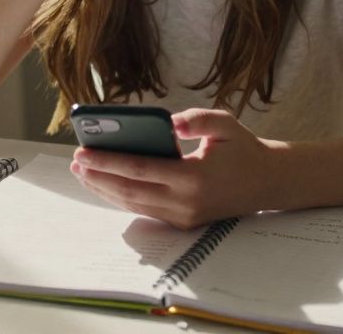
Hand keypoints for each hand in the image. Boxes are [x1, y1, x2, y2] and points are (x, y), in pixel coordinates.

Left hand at [70, 108, 280, 229]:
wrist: (267, 183)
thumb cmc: (243, 149)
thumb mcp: (225, 124)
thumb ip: (197, 119)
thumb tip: (169, 123)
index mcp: (193, 177)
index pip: (140, 170)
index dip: (108, 162)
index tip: (83, 153)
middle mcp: (185, 202)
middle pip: (129, 192)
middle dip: (98, 177)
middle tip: (75, 162)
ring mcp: (182, 217)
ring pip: (133, 205)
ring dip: (104, 189)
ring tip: (83, 172)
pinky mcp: (182, 223)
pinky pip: (144, 210)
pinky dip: (121, 197)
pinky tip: (105, 184)